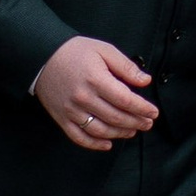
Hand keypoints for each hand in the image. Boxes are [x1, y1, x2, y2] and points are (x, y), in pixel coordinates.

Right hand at [33, 35, 156, 151]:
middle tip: (148, 123)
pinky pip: (80, 137)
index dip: (142, 108)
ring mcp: (71, 111)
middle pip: (116, 117)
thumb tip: (145, 81)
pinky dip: (95, 145)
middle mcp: (83, 98)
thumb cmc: (74, 51)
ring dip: (120, 133)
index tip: (153, 112)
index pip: (125, 100)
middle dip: (136, 122)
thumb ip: (125, 66)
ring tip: (132, 131)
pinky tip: (108, 144)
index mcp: (96, 79)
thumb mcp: (103, 50)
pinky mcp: (62, 118)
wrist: (42, 56)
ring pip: (101, 130)